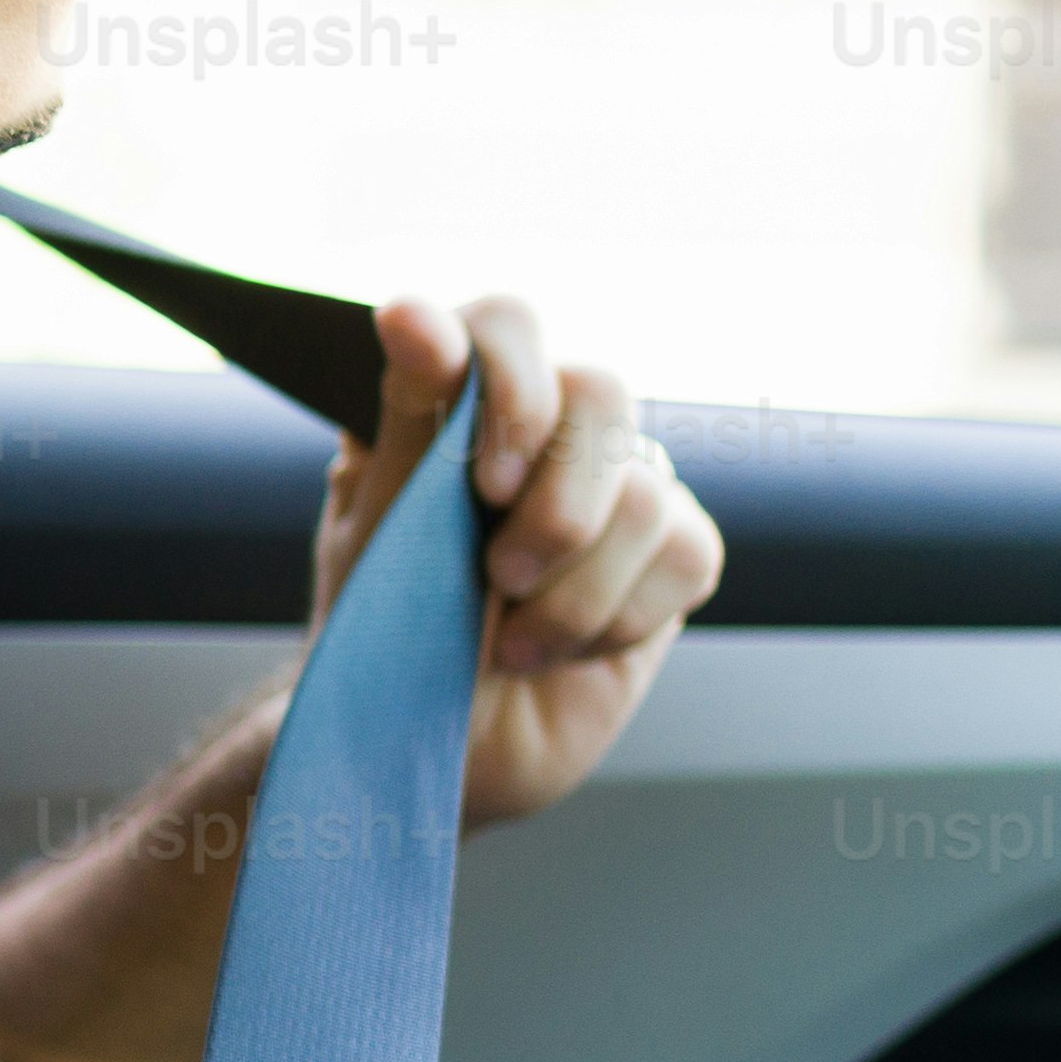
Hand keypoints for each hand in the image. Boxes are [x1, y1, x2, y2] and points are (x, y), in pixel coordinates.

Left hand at [308, 297, 722, 831]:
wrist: (426, 750)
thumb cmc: (385, 637)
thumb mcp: (376, 532)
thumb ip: (407, 420)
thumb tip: (409, 311)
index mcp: (457, 402)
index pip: (505, 325)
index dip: (508, 385)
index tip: (482, 480)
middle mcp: (544, 428)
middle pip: (600, 395)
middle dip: (551, 507)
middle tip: (494, 578)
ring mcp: (613, 485)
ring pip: (640, 491)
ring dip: (569, 592)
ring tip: (508, 642)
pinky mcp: (668, 553)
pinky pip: (683, 551)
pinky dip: (614, 619)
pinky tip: (560, 651)